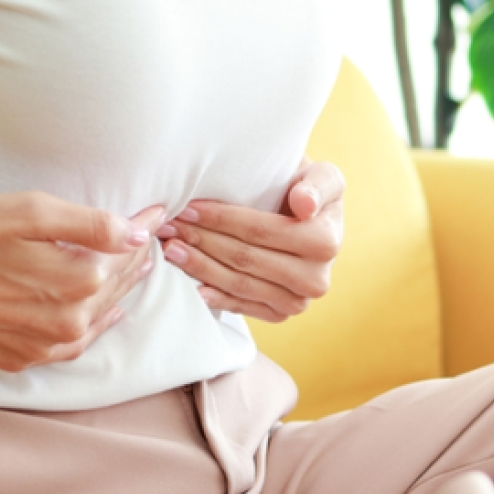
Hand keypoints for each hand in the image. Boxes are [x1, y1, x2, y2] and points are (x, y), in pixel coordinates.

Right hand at [0, 193, 164, 370]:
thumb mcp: (29, 212)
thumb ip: (91, 225)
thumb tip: (138, 234)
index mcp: (79, 284)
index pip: (127, 255)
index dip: (144, 230)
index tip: (158, 212)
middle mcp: (70, 323)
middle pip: (116, 288)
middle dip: (136, 261)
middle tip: (149, 241)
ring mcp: (45, 346)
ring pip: (98, 318)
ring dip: (118, 294)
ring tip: (133, 273)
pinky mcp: (22, 358)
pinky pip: (71, 345)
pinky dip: (91, 327)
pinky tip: (100, 316)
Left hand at [158, 161, 344, 321]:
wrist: (313, 226)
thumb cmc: (308, 192)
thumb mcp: (323, 178)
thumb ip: (317, 184)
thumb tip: (304, 206)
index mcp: (325, 242)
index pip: (259, 230)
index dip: (220, 219)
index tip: (187, 207)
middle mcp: (315, 279)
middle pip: (244, 258)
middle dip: (201, 241)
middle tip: (168, 228)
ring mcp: (298, 302)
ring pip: (238, 284)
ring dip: (199, 267)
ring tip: (170, 249)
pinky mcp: (281, 315)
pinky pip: (241, 306)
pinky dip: (214, 296)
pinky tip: (191, 286)